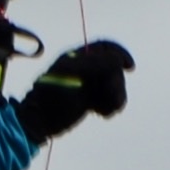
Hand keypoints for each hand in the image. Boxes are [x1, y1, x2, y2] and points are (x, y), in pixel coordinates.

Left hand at [10, 36, 135, 144]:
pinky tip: (102, 114)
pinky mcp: (91, 99)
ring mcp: (88, 84)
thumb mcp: (72, 76)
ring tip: (105, 110)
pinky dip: (110, 106)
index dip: (120, 53)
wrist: (39, 122)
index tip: (130, 67)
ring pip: (114, 85)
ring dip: (115, 97)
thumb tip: (117, 58)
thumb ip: (95, 64)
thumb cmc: (51, 96)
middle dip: (116, 83)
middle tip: (109, 97)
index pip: (104, 47)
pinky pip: (110, 98)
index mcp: (77, 57)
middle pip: (113, 69)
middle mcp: (85, 68)